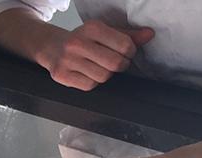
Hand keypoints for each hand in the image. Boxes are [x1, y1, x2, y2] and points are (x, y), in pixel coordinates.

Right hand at [38, 21, 152, 90]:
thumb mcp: (103, 32)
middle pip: (114, 63)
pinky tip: (90, 74)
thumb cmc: (81, 40)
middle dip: (120, 65)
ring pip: (102, 76)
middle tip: (118, 63)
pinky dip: (93, 82)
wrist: (52, 47)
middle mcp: (78, 43)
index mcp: (92, 28)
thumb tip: (148, 35)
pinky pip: (89, 85)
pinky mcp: (62, 75)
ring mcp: (68, 60)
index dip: (130, 52)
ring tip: (101, 67)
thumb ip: (126, 35)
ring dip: (106, 75)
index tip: (127, 53)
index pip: (123, 45)